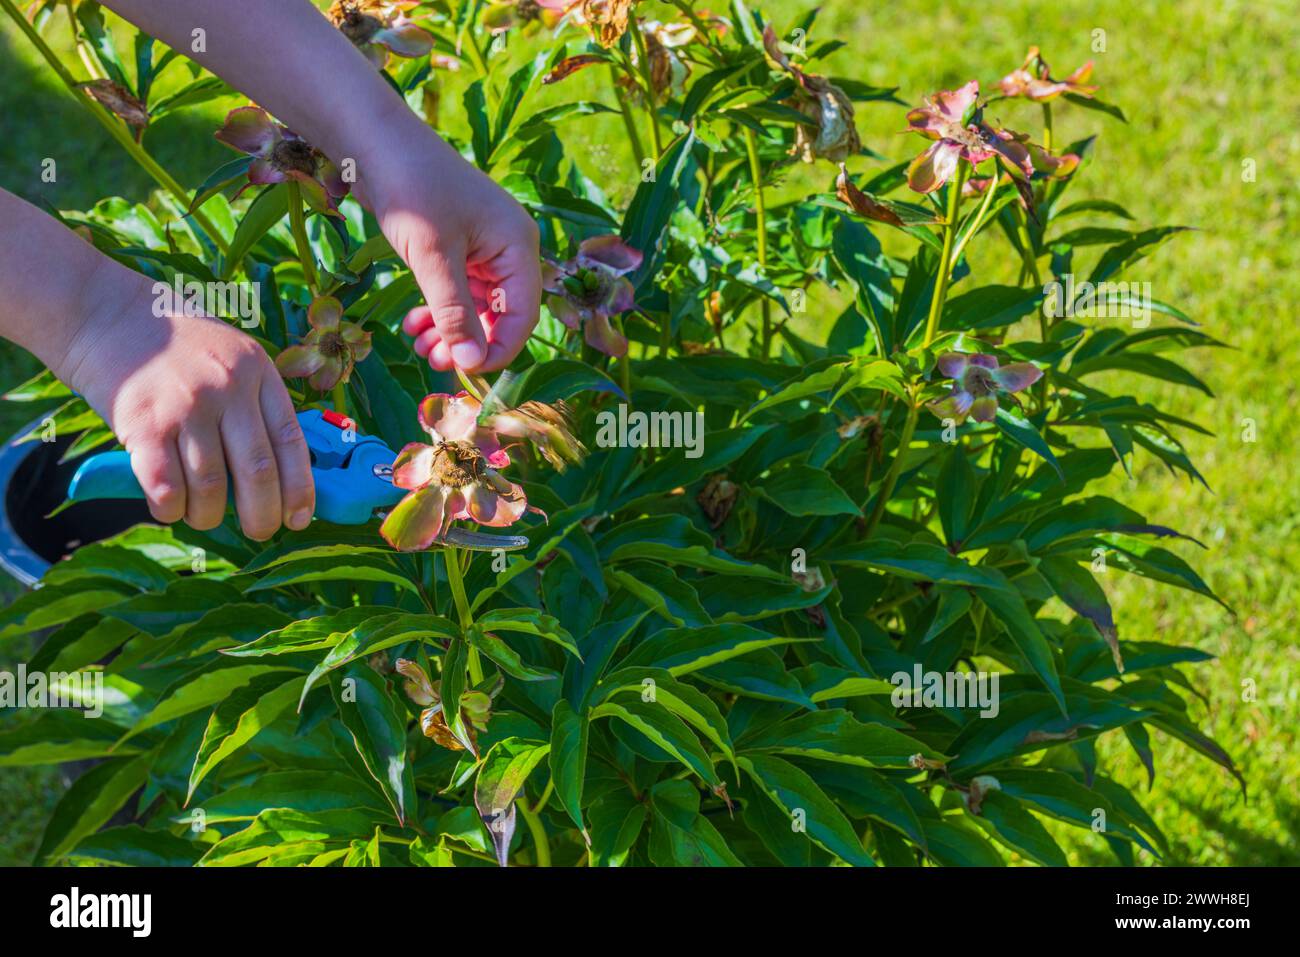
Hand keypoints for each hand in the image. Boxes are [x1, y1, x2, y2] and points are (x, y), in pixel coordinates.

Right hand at [57, 283, 313, 540]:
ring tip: (203, 515)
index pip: (290, 442)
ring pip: (212, 486)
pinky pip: (166, 486)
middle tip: (259, 531)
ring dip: (210, 515)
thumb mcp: (231, 356)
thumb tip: (278, 471)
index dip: (300, 487)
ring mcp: (186, 405)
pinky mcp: (143, 423)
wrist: (104, 311)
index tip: (300, 518)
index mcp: (258, 372)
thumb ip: (254, 402)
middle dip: (262, 515)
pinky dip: (171, 508)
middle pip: (257, 471)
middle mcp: (228, 388)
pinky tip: (170, 508)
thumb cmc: (174, 343)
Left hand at [356, 119, 540, 372]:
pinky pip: (458, 294)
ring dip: (451, 332)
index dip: (498, 349)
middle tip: (433, 360)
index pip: (524, 315)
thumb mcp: (433, 258)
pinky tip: (414, 323)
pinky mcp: (458, 250)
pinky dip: (439, 312)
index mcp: (518, 246)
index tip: (464, 371)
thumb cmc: (412, 190)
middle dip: (469, 342)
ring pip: (477, 309)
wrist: (377, 142)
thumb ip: (454, 313)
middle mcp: (508, 250)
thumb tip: (470, 363)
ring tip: (420, 344)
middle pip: (502, 316)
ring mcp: (483, 250)